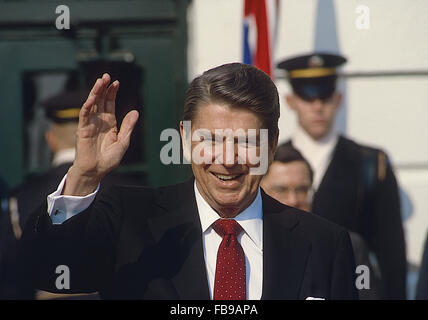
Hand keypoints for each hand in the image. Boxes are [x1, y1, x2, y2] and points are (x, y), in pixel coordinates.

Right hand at [63, 74, 138, 195]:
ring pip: (92, 104)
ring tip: (100, 81)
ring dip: (96, 92)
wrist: (96, 170)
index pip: (110, 104)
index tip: (116, 82)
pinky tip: (93, 98)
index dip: (112, 93)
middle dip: (104, 88)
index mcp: (110, 123)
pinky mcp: (82, 129)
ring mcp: (90, 123)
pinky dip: (88, 105)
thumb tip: (135, 112)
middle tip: (107, 76)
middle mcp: (99, 121)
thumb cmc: (109, 159)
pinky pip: (84, 115)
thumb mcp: (123, 142)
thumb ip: (128, 127)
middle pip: (101, 100)